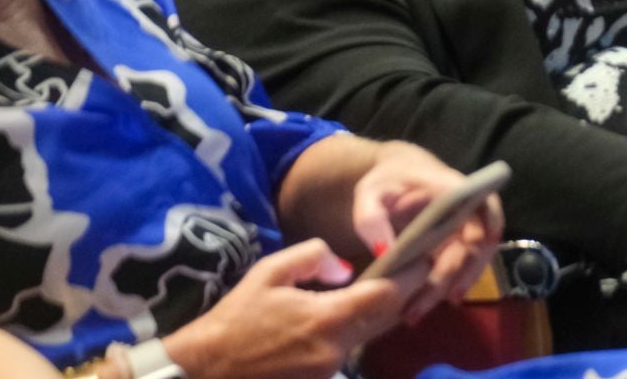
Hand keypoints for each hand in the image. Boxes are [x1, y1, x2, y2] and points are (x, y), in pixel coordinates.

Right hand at [162, 238, 426, 378]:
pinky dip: (353, 335)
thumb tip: (345, 269)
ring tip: (382, 289)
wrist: (204, 371)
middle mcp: (335, 350)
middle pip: (386, 319)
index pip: (387, 297)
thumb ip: (313, 258)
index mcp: (326, 319)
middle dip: (401, 294)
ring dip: (377, 315)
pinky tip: (349, 318)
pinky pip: (346, 354)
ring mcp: (329, 372)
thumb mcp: (268, 273)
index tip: (422, 257)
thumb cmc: (234, 320)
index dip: (410, 276)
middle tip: (413, 270)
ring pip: (367, 337)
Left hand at [350, 143, 503, 325]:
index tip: (478, 248)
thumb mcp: (369, 194)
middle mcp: (467, 210)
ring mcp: (464, 231)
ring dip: (451, 287)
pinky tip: (424, 304)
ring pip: (471, 262)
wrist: (394, 183)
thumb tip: (384, 252)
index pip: (484, 203)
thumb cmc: (385, 185)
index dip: (489, 224)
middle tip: (430, 300)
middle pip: (476, 243)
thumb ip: (372, 218)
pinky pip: (460, 269)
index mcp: (451, 188)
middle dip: (456, 275)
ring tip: (418, 312)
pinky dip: (445, 288)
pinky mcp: (456, 248)